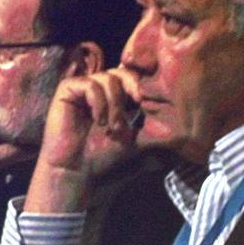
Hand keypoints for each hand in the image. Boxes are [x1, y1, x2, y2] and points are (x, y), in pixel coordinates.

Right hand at [24, 68, 139, 213]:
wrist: (79, 173)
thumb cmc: (108, 159)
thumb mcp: (139, 140)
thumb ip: (153, 123)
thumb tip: (175, 113)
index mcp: (119, 98)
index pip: (136, 77)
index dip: (145, 85)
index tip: (149, 103)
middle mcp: (102, 90)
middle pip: (124, 71)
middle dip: (134, 88)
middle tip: (138, 107)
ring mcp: (84, 89)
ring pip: (109, 77)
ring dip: (116, 103)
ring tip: (113, 127)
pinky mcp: (67, 90)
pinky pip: (90, 84)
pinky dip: (99, 102)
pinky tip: (99, 121)